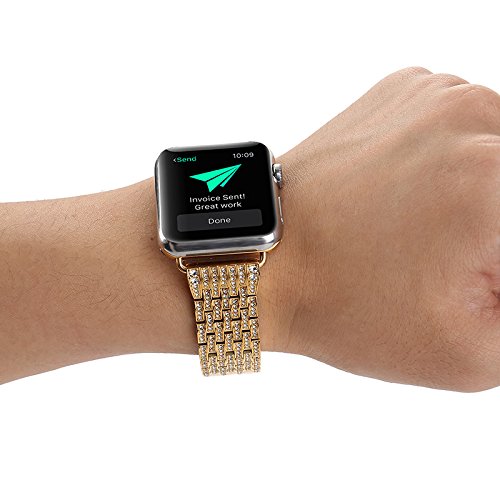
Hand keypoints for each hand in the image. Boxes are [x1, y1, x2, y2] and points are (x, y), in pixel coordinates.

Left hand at [274, 66, 499, 391]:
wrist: (268, 256)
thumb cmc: (345, 303)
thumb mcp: (469, 350)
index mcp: (496, 182)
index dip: (495, 262)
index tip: (476, 272)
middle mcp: (471, 118)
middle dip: (494, 230)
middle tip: (453, 257)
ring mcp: (435, 94)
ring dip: (486, 192)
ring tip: (425, 227)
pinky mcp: (406, 89)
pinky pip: (462, 127)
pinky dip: (454, 160)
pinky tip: (409, 193)